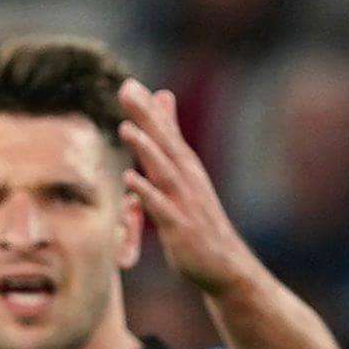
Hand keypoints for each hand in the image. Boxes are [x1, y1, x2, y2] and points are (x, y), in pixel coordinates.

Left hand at [117, 79, 256, 294]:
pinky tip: (130, 180)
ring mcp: (185, 202)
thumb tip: (166, 119)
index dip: (149, 109)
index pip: (166, 133)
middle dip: (147, 117)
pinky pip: (161, 208)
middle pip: (165, 143)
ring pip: (164, 171)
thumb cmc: (198, 220)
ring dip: (146, 150)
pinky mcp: (180, 227)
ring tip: (125, 129)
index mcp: (186, 168)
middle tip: (127, 90)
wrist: (223, 264)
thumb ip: (172, 149)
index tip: (129, 84)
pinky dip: (147, 193)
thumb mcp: (186, 181)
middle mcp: (188, 179)